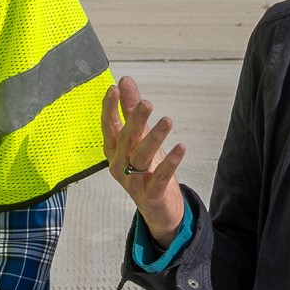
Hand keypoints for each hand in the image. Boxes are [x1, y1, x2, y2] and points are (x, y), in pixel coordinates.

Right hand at [101, 76, 187, 244]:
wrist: (157, 208)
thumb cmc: (146, 168)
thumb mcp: (139, 137)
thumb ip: (129, 110)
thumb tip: (124, 81)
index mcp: (114, 150)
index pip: (108, 126)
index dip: (109, 108)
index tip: (113, 89)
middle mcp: (119, 165)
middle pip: (126, 139)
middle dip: (135, 120)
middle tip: (146, 103)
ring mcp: (134, 181)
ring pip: (141, 157)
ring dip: (154, 138)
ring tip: (167, 121)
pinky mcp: (151, 194)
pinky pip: (160, 177)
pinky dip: (170, 162)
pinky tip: (181, 148)